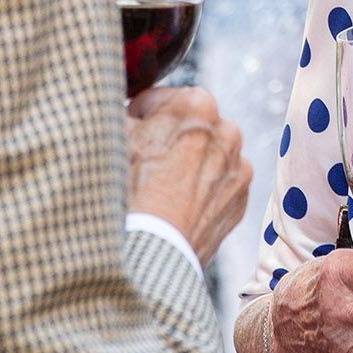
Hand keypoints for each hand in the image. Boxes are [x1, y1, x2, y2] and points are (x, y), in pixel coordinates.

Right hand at [126, 86, 251, 266]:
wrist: (148, 254)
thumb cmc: (124, 190)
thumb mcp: (111, 137)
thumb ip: (121, 112)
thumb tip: (123, 109)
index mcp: (196, 104)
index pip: (160, 99)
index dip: (139, 115)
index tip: (128, 130)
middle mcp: (227, 128)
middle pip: (189, 125)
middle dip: (168, 137)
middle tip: (141, 162)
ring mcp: (238, 164)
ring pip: (207, 154)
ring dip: (188, 162)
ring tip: (159, 188)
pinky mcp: (242, 197)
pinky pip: (219, 183)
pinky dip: (201, 189)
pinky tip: (176, 206)